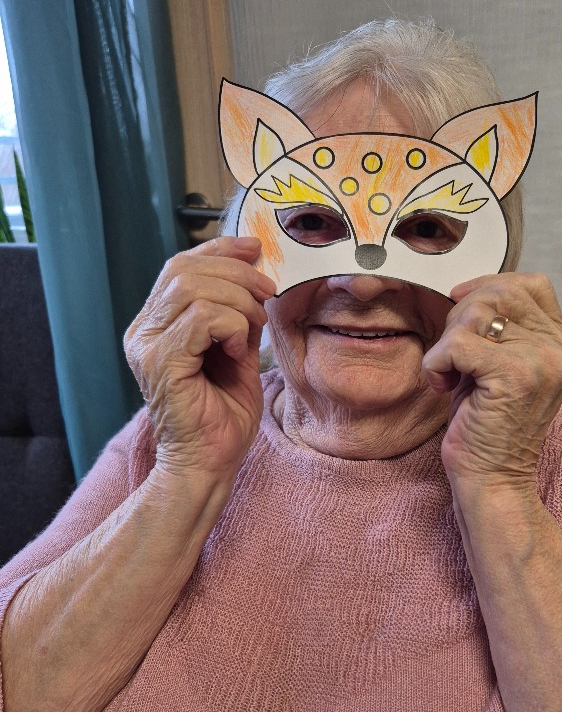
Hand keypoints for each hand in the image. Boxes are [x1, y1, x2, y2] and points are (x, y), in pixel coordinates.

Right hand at [124, 236, 275, 480]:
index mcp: (157, 323)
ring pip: (194, 288)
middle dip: (237, 273)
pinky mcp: (160, 362)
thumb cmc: (223, 415)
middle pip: (186, 268)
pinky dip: (231, 326)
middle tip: (267, 295)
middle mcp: (144, 330)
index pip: (181, 265)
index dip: (220, 249)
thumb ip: (240, 314)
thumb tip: (256, 274)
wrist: (210, 463)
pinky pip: (201, 318)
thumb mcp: (238, 351)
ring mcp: (147, 346)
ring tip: (252, 330)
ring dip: (238, 302)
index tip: (255, 249)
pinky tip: (239, 349)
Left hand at [422, 273, 561, 489]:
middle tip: (453, 356)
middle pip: (500, 293)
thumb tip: (468, 291)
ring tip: (451, 375)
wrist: (492, 481)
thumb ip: (500, 328)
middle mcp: (561, 351)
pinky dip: (437, 361)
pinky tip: (442, 385)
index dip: (489, 287)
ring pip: (475, 313)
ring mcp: (542, 362)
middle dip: (462, 317)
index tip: (462, 310)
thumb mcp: (500, 366)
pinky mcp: (513, 375)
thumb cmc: (487, 427)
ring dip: (448, 342)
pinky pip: (457, 343)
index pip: (531, 285)